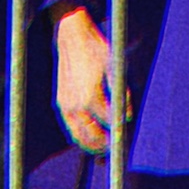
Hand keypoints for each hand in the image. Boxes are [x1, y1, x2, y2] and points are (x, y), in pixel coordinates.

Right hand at [52, 7, 129, 154]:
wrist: (72, 38)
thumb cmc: (97, 50)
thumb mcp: (115, 68)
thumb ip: (121, 93)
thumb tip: (127, 115)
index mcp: (91, 97)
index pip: (108, 123)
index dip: (119, 132)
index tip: (127, 138)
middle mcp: (75, 105)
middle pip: (90, 136)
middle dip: (104, 145)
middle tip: (116, 149)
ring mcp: (65, 105)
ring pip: (77, 135)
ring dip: (90, 145)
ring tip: (103, 149)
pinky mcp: (60, 102)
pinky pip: (70, 126)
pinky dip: (79, 135)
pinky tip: (90, 137)